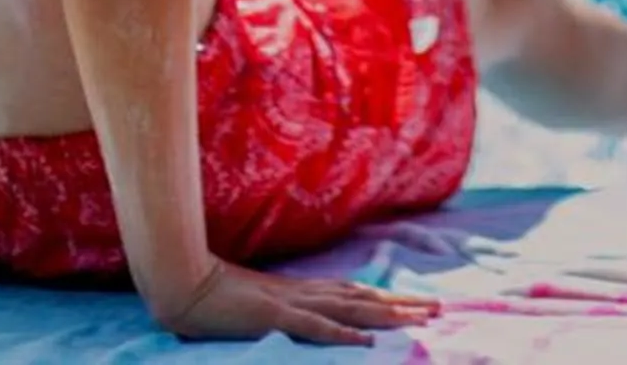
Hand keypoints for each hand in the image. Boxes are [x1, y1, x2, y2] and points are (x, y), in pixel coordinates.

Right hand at [154, 258, 441, 345]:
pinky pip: (314, 327)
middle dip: (403, 304)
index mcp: (305, 291)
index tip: (421, 304)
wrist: (187, 283)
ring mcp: (292, 303)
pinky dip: (341, 335)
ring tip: (418, 320)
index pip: (358, 294)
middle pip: (365, 299)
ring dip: (386, 315)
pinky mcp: (275, 317)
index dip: (391, 298)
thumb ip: (288, 307)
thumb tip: (312, 314)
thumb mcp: (262, 302)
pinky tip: (364, 342)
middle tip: (439, 309)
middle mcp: (307, 294)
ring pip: (351, 310)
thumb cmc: (220, 295)